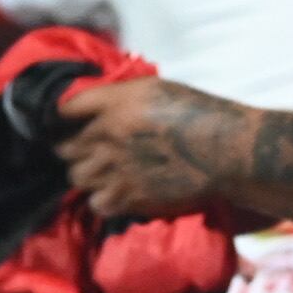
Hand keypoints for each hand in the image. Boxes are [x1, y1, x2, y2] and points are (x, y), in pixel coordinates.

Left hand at [54, 78, 242, 219]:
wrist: (228, 151)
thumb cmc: (202, 113)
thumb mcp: (159, 90)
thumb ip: (122, 98)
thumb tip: (97, 108)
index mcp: (116, 103)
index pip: (65, 110)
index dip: (64, 118)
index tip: (71, 124)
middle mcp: (107, 134)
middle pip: (64, 147)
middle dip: (77, 149)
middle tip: (96, 151)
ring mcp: (114, 168)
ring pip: (77, 176)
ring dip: (89, 174)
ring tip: (109, 173)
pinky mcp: (126, 197)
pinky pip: (95, 202)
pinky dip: (105, 198)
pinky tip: (121, 191)